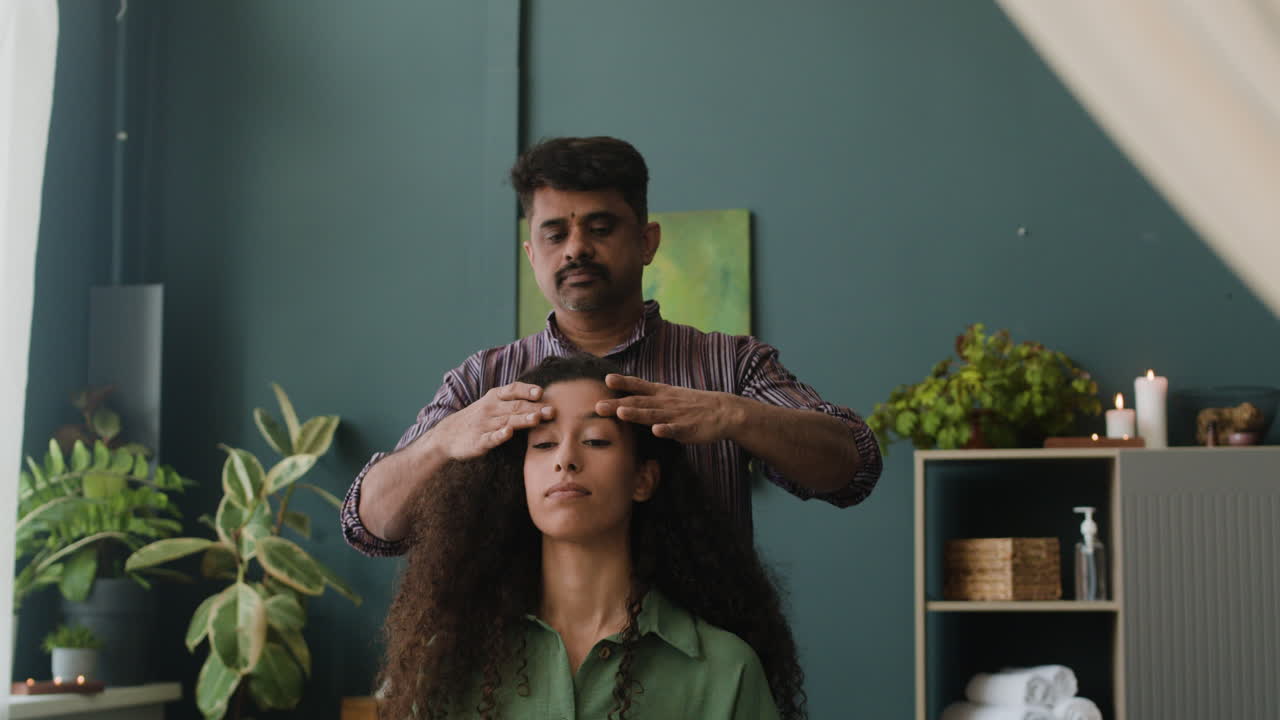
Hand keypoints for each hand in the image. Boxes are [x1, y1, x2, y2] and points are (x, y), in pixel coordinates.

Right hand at [432, 382, 553, 459]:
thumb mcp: (492, 403)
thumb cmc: (478, 418)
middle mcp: (490, 408)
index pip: (513, 390)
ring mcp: (484, 425)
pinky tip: (507, 433)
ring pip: (506, 421)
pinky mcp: (478, 441)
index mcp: (494, 397)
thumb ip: (514, 400)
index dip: (527, 390)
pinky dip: (499, 435)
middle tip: (553, 411)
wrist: (447, 435)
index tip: (542, 392)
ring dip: (522, 420)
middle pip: (515, 407)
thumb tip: (544, 399)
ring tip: (537, 419)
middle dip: (535, 408)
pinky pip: (490, 438)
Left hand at [595, 374, 744, 443]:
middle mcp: (665, 402)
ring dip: (637, 414)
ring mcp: (676, 415)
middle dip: (617, 404)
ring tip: (621, 413)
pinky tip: (657, 430)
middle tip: (598, 406)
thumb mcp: (669, 394)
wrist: (724, 410)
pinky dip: (666, 429)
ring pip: (653, 415)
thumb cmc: (692, 404)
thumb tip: (624, 397)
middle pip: (638, 402)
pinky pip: (675, 430)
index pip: (639, 386)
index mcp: (661, 393)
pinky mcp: (687, 429)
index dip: (623, 382)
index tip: (606, 379)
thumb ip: (648, 396)